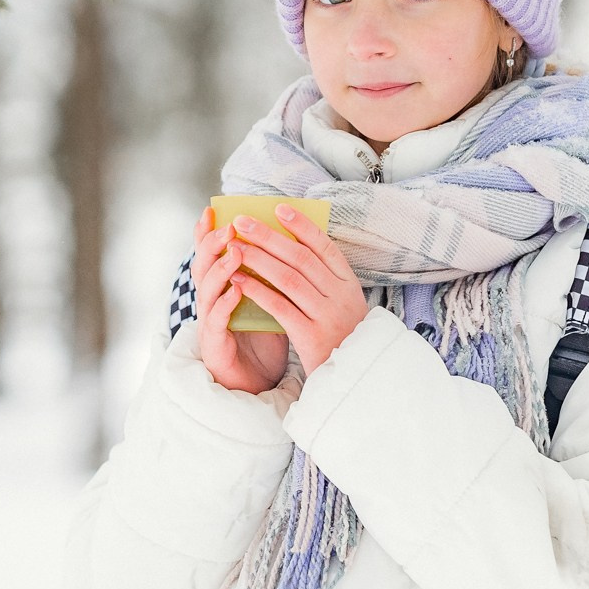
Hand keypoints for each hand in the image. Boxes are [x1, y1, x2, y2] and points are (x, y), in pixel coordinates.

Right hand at [191, 208, 290, 394]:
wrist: (255, 381)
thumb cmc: (261, 339)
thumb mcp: (266, 300)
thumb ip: (267, 275)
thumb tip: (288, 243)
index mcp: (220, 287)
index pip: (211, 255)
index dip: (208, 233)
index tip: (212, 209)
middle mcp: (209, 301)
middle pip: (202, 266)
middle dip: (213, 244)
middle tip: (230, 226)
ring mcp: (209, 322)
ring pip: (207, 290)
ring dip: (221, 269)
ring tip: (235, 251)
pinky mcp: (215, 344)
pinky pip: (218, 321)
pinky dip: (226, 304)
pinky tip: (235, 290)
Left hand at [227, 204, 367, 375]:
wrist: (354, 381)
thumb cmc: (342, 341)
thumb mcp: (342, 307)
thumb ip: (324, 282)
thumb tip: (293, 249)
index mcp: (349, 286)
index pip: (325, 247)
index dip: (302, 226)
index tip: (279, 208)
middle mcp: (341, 297)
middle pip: (301, 258)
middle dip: (269, 236)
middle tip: (242, 221)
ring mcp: (327, 316)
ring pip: (288, 279)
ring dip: (258, 259)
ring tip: (234, 246)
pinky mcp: (312, 337)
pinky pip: (280, 307)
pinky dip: (258, 290)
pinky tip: (238, 279)